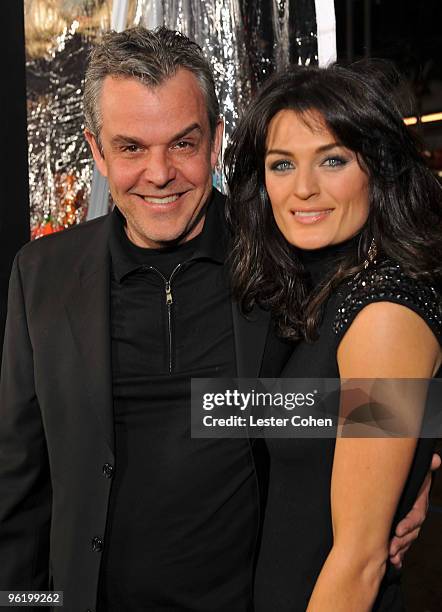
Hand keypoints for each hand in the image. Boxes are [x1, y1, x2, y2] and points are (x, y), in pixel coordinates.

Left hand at [389, 453, 440, 568]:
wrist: (403, 482)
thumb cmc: (409, 476)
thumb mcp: (417, 470)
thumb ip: (427, 465)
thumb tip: (436, 459)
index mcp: (418, 504)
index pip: (416, 516)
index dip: (408, 524)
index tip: (398, 530)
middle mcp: (415, 517)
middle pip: (411, 533)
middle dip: (401, 542)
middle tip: (390, 548)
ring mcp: (408, 524)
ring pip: (406, 540)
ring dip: (400, 550)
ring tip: (391, 557)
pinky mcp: (400, 530)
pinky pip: (402, 544)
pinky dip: (399, 554)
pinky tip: (395, 563)